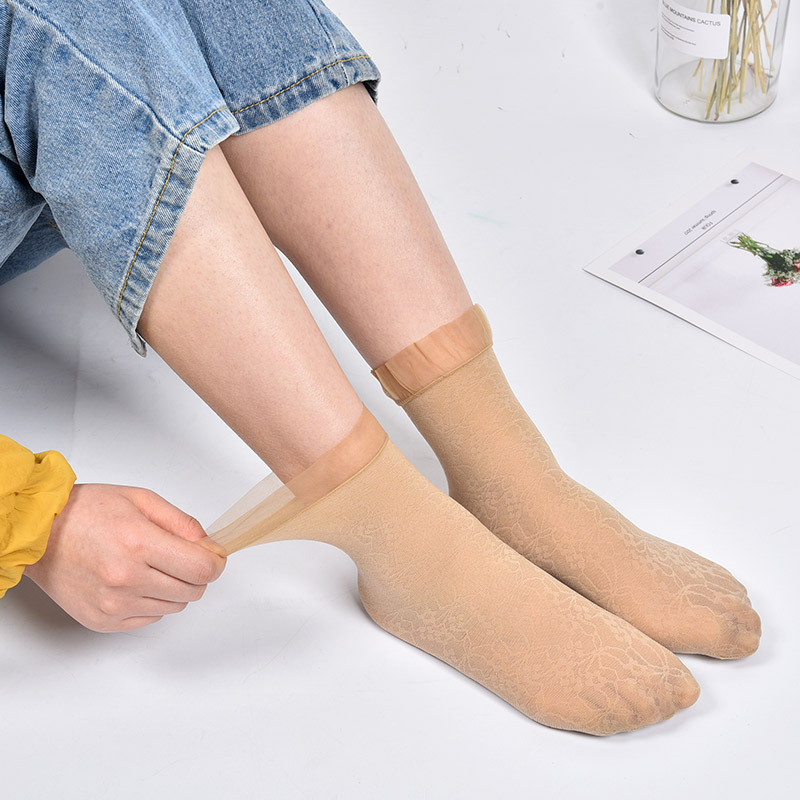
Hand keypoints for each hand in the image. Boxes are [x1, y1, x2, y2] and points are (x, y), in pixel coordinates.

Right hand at [24, 484, 226, 631]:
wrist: (40, 533)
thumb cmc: (87, 512)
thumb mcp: (142, 500)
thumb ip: (182, 524)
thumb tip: (209, 547)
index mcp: (139, 543)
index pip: (202, 569)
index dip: (216, 562)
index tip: (213, 555)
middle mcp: (126, 578)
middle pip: (193, 591)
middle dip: (196, 573)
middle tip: (179, 556)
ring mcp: (113, 604)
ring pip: (175, 606)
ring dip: (174, 588)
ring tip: (150, 565)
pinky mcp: (103, 621)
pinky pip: (151, 618)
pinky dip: (152, 601)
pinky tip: (135, 581)